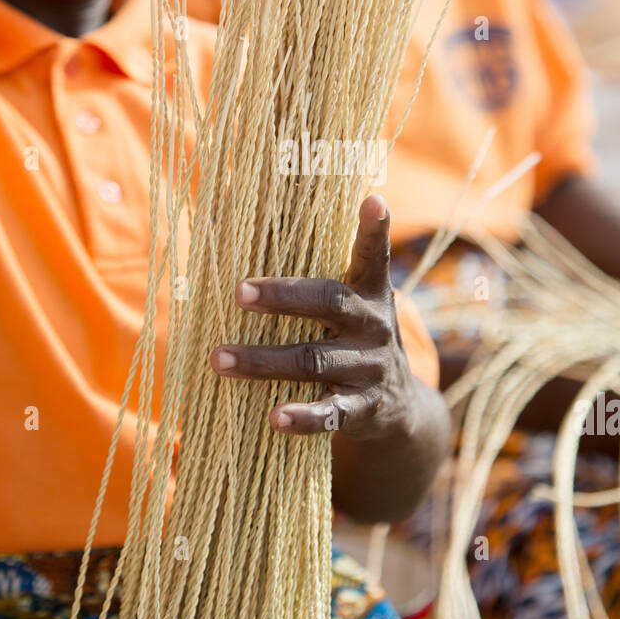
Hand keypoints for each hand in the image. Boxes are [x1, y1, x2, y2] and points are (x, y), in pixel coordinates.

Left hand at [210, 193, 416, 437]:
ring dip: (263, 361)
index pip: (373, 255)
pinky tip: (274, 418)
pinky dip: (303, 416)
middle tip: (238, 292)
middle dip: (282, 297)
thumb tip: (231, 228)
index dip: (374, 228)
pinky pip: (331, 412)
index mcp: (369, 293)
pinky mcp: (365, 407)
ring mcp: (370, 367)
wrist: (400, 408)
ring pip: (313, 360)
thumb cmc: (351, 342)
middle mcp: (373, 324)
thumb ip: (309, 281)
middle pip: (329, 301)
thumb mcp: (348, 307)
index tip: (374, 200)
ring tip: (219, 359)